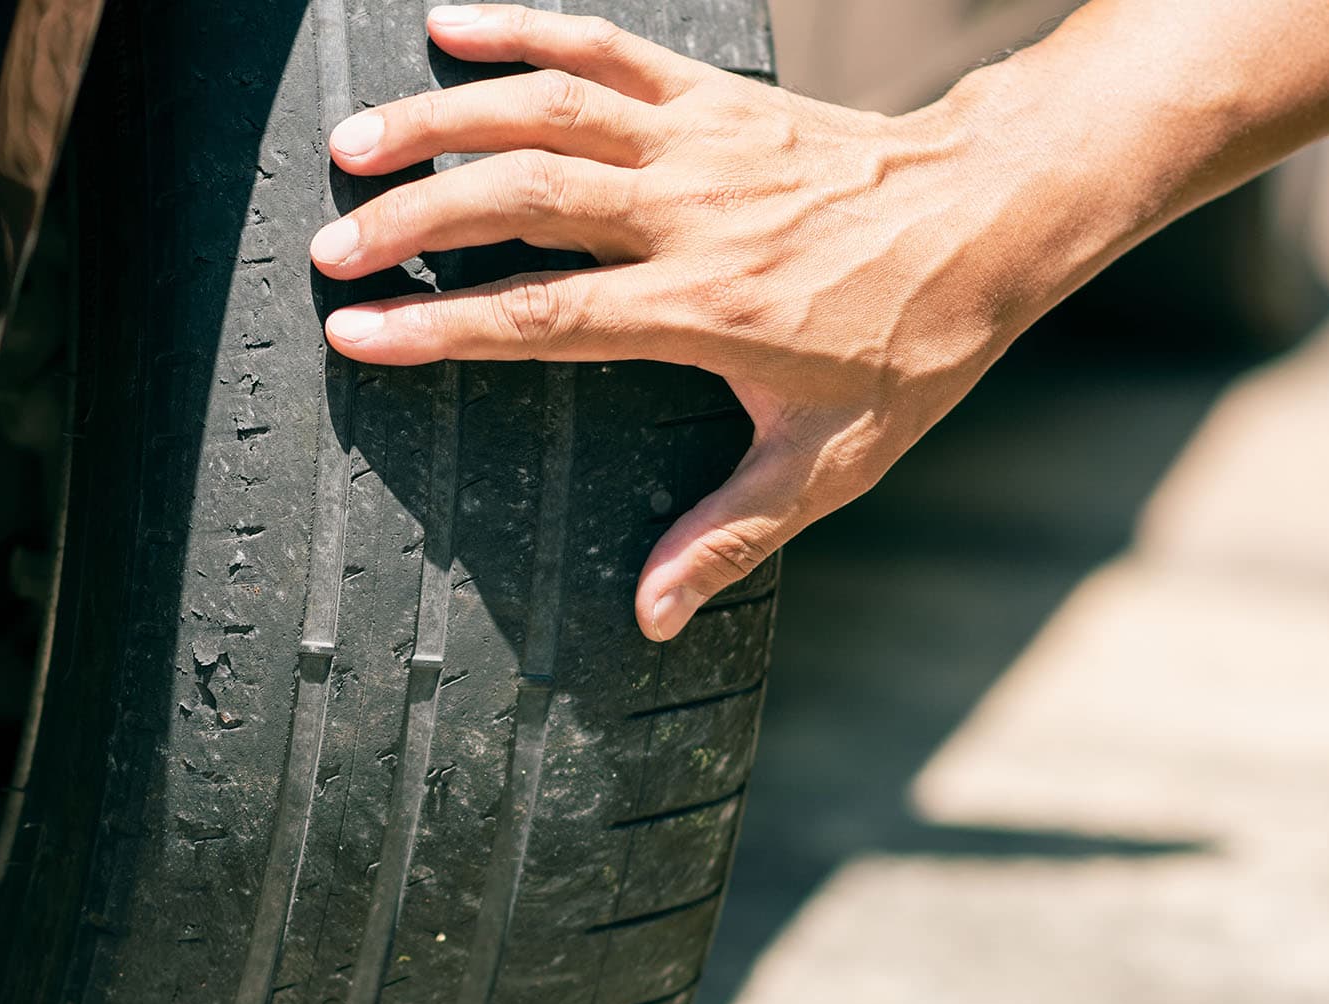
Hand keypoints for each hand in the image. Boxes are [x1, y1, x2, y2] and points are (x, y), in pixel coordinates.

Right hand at [311, 5, 1078, 640]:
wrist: (997, 211)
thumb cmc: (915, 342)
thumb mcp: (833, 460)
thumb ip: (732, 535)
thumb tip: (654, 619)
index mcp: (707, 307)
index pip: (544, 315)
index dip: (442, 327)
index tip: (354, 333)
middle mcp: (692, 213)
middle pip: (524, 198)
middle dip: (415, 218)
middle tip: (331, 246)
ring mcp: (700, 140)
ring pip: (549, 107)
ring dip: (443, 116)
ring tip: (355, 139)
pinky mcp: (715, 93)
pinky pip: (605, 44)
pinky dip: (524, 27)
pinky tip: (449, 21)